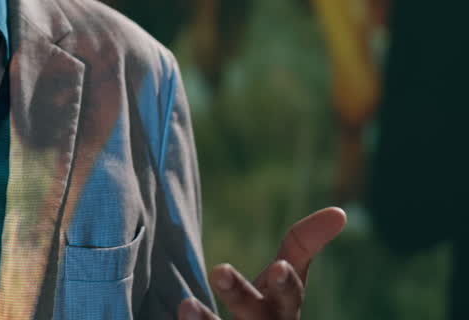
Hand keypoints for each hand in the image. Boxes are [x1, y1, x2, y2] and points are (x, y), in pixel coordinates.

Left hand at [177, 207, 346, 319]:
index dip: (286, 282)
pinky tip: (181, 310)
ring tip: (186, 303)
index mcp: (283, 306)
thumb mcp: (283, 278)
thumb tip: (341, 212)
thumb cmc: (268, 308)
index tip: (279, 267)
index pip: (290, 291)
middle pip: (260, 316)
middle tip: (218, 270)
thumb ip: (301, 244)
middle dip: (242, 296)